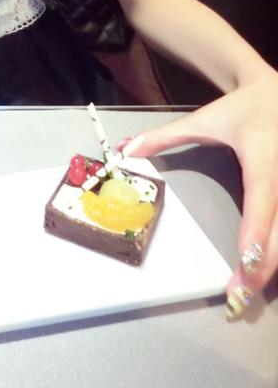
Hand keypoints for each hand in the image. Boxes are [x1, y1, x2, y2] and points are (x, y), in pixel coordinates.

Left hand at [131, 72, 277, 318]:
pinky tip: (265, 268)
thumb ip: (163, 137)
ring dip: (275, 262)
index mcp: (261, 153)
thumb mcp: (202, 119)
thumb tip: (125, 149)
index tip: (246, 263)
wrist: (275, 91)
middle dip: (263, 266)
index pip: (261, 197)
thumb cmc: (239, 109)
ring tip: (250, 290)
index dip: (255, 231)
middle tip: (240, 297)